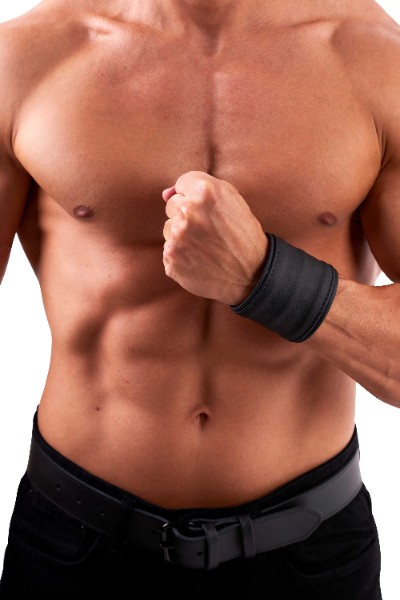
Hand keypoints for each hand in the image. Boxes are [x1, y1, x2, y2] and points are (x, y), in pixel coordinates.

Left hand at [162, 171, 268, 304]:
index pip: (181, 185)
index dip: (196, 198)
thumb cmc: (243, 233)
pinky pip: (169, 250)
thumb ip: (198, 186)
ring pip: (169, 228)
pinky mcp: (171, 259)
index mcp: (204, 191)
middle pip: (172, 206)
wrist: (251, 274)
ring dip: (182, 235)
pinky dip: (181, 255)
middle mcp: (188, 211)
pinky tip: (200, 259)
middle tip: (208, 230)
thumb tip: (165, 194)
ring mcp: (177, 237)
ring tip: (205, 245)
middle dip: (187, 215)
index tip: (208, 211)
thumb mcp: (231, 199)